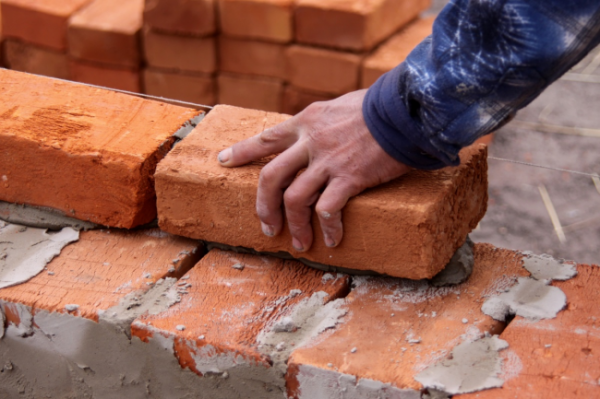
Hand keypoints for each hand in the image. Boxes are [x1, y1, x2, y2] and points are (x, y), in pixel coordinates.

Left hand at [217, 89, 410, 251]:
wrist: (404, 110)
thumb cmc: (377, 107)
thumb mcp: (338, 107)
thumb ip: (321, 124)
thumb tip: (317, 134)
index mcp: (306, 122)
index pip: (266, 138)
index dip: (242, 151)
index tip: (224, 160)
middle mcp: (310, 142)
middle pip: (271, 177)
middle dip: (263, 206)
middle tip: (267, 227)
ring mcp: (328, 161)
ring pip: (295, 199)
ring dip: (294, 226)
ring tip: (300, 244)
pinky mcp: (349, 178)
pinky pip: (328, 210)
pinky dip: (327, 228)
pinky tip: (332, 240)